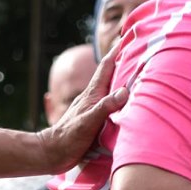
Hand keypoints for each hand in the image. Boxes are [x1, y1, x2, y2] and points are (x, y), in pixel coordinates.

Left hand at [38, 52, 127, 168]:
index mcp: (93, 94)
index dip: (117, 51)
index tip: (128, 36)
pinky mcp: (94, 119)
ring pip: (112, 88)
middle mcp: (94, 97)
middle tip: (138, 50)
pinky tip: (126, 101)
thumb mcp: (88, 122)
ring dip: (123, 79)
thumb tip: (124, 91)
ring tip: (138, 72)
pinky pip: (112, 103)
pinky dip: (121, 98)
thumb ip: (105, 107)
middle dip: (124, 61)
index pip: (107, 66)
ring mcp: (93, 107)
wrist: (52, 153)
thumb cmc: (69, 138)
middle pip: (111, 74)